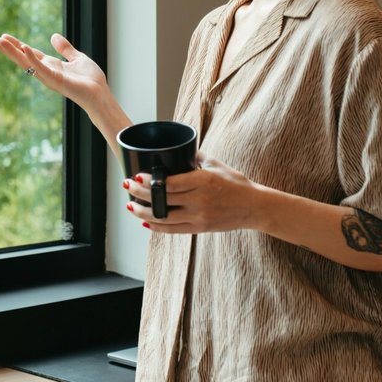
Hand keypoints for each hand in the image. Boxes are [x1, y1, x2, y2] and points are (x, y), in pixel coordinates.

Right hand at [0, 32, 106, 109]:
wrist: (100, 94)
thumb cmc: (90, 80)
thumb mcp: (77, 58)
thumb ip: (65, 48)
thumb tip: (54, 36)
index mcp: (50, 65)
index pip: (28, 53)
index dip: (15, 45)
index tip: (2, 36)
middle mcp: (45, 71)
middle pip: (21, 58)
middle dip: (6, 49)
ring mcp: (48, 76)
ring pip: (26, 62)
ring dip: (12, 52)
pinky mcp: (56, 80)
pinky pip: (41, 68)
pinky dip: (33, 58)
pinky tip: (25, 47)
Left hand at [124, 153, 268, 233]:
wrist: (254, 207)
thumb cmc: (236, 184)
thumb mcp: (216, 165)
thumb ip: (196, 158)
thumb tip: (178, 151)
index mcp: (203, 181)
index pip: (169, 183)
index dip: (149, 181)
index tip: (136, 176)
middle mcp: (199, 200)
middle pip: (162, 199)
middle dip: (140, 193)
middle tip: (127, 186)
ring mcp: (198, 217)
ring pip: (163, 217)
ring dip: (143, 212)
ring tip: (130, 205)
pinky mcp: (199, 229)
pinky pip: (172, 230)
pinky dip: (157, 226)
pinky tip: (145, 220)